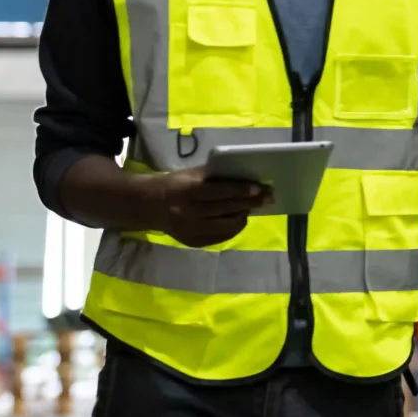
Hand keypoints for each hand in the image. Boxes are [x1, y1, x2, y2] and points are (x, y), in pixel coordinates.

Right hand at [144, 166, 267, 246]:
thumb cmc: (175, 184)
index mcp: (187, 191)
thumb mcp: (191, 174)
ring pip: (225, 226)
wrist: (148, 205)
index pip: (220, 192)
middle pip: (226, 209)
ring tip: (251, 208)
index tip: (260, 188)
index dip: (241, 190)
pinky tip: (239, 219)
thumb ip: (214, 176)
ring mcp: (189, 230)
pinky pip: (219, 237)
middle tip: (268, 198)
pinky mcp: (192, 242)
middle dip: (250, 202)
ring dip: (243, 216)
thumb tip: (245, 176)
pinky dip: (233, 228)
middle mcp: (188, 213)